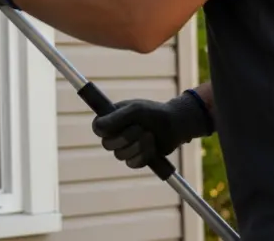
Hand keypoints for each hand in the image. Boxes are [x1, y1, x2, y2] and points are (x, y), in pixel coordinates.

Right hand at [91, 92, 213, 168]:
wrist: (176, 124)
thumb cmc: (154, 113)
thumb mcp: (135, 110)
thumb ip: (116, 118)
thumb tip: (98, 128)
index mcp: (111, 119)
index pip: (97, 128)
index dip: (104, 130)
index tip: (115, 128)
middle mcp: (115, 134)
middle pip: (107, 144)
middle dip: (125, 138)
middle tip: (140, 128)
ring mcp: (125, 147)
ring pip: (120, 155)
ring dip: (137, 146)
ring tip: (150, 135)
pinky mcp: (136, 158)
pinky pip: (132, 163)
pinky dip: (143, 155)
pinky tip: (153, 147)